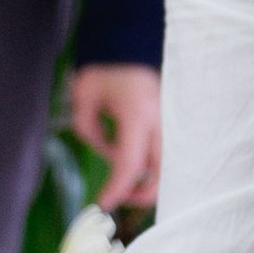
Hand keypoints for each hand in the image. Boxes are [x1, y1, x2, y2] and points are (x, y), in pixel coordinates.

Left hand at [68, 64, 161, 213]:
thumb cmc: (104, 70)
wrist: (129, 48)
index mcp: (138, 115)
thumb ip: (90, 132)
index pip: (130, 165)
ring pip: (166, 171)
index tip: (101, 204)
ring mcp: (168, 128)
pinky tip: (130, 165)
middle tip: (113, 195)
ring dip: (146, 184)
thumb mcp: (84, 98)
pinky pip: (163, 160)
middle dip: (138, 195)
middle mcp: (160, 124)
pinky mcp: (169, 130)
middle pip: (160, 176)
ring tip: (121, 181)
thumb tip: (107, 155)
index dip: (116, 190)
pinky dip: (149, 171)